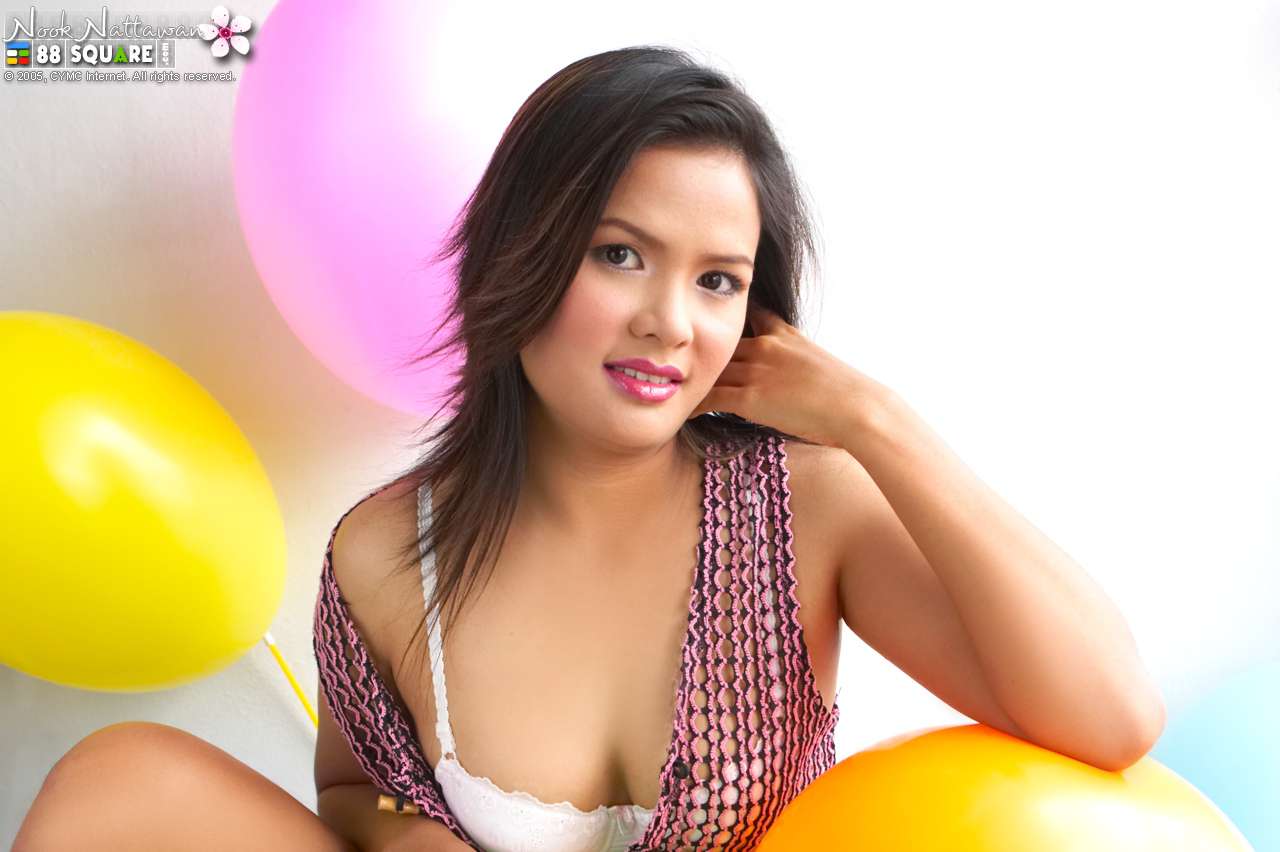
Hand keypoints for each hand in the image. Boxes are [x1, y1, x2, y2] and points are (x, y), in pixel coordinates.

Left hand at [689, 301, 892, 448]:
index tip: (708, 315)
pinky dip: (695, 403)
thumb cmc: (851, 396)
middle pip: (721, 343)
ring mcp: (758, 371)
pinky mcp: (752, 397)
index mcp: (786, 335)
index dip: (730, 316)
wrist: (858, 408)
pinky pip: (712, 398)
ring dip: (692, 377)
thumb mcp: (823, 366)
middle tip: (675, 356)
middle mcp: (767, 346)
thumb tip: (795, 380)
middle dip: (699, 349)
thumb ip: (800, 365)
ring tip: (670, 383)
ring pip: (713, 369)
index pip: (751, 314)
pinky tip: (682, 408)